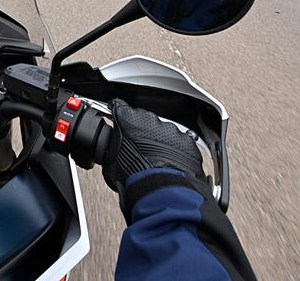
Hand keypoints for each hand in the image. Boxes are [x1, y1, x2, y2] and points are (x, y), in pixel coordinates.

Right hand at [103, 98, 204, 216]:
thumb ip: (111, 151)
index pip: (119, 107)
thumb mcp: (111, 165)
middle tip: (138, 150)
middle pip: (144, 120)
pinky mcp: (189, 142)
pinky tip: (171, 166)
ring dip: (161, 143)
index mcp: (129, 119)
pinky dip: (178, 152)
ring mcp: (172, 130)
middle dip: (141, 132)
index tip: (118, 119)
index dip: (118, 114)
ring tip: (156, 162)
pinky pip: (182, 144)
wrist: (161, 192)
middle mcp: (151, 120)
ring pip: (164, 132)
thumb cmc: (135, 177)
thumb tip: (111, 156)